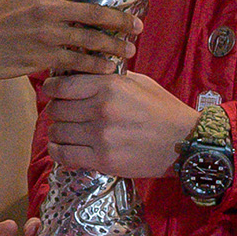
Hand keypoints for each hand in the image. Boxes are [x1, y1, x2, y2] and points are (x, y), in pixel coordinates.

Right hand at [0, 0, 140, 78]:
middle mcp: (48, 7)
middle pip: (96, 12)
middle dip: (121, 20)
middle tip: (137, 25)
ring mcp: (47, 33)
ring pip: (91, 39)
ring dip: (114, 45)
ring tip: (129, 49)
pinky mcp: (42, 57)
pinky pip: (77, 61)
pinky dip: (96, 65)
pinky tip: (108, 68)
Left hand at [43, 72, 198, 178]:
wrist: (185, 141)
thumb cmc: (163, 109)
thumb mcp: (138, 83)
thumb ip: (108, 79)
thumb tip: (82, 75)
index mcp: (109, 87)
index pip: (62, 87)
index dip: (51, 90)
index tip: (53, 93)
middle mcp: (101, 110)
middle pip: (56, 110)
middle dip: (56, 112)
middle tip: (62, 116)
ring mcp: (101, 136)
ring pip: (57, 132)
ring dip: (57, 133)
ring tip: (65, 133)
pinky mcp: (103, 160)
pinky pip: (64, 155)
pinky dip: (57, 152)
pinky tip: (62, 148)